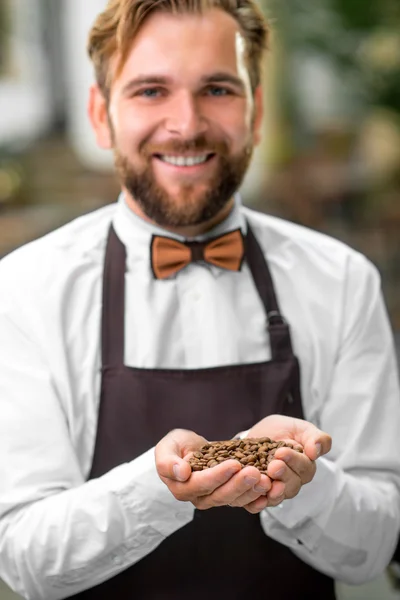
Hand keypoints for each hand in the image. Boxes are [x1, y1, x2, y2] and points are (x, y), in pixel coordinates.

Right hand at [155, 429, 271, 513]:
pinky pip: (245, 500)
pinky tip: (271, 489)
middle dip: (240, 484)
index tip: (234, 464)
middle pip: (221, 495)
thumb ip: (167, 460)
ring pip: (235, 500)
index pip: (202, 484)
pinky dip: (258, 496)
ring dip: (252, 490)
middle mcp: (199, 498)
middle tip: (256, 472)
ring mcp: (216, 498)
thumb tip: (181, 472)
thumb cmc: (177, 446)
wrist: (190, 449)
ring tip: (267, 479)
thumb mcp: (167, 447)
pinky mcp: (230, 495)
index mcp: (182, 488)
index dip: (218, 476)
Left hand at [246, 414, 331, 507]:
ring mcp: (274, 490)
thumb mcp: (300, 428)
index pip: (305, 469)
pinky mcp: (257, 494)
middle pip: (292, 485)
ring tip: (265, 481)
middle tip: (273, 465)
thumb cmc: (282, 431)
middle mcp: (291, 482)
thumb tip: (316, 452)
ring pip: (277, 497)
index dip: (294, 461)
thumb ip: (316, 438)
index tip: (281, 452)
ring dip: (272, 492)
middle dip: (283, 475)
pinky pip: (258, 505)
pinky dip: (256, 504)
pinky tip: (255, 498)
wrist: (257, 434)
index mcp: (304, 467)